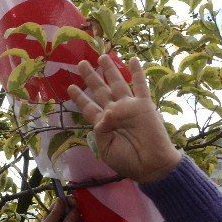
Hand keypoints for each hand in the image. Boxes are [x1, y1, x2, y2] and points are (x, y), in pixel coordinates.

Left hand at [67, 56, 180, 183]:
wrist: (150, 165)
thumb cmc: (126, 160)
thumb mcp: (105, 148)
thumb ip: (101, 129)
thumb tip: (106, 111)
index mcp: (103, 123)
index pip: (88, 106)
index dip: (80, 97)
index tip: (70, 87)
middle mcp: (115, 111)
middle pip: (100, 90)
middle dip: (90, 77)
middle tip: (81, 63)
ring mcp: (129, 107)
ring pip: (117, 83)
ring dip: (110, 70)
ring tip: (102, 56)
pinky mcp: (144, 105)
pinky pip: (140, 86)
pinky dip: (137, 73)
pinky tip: (133, 60)